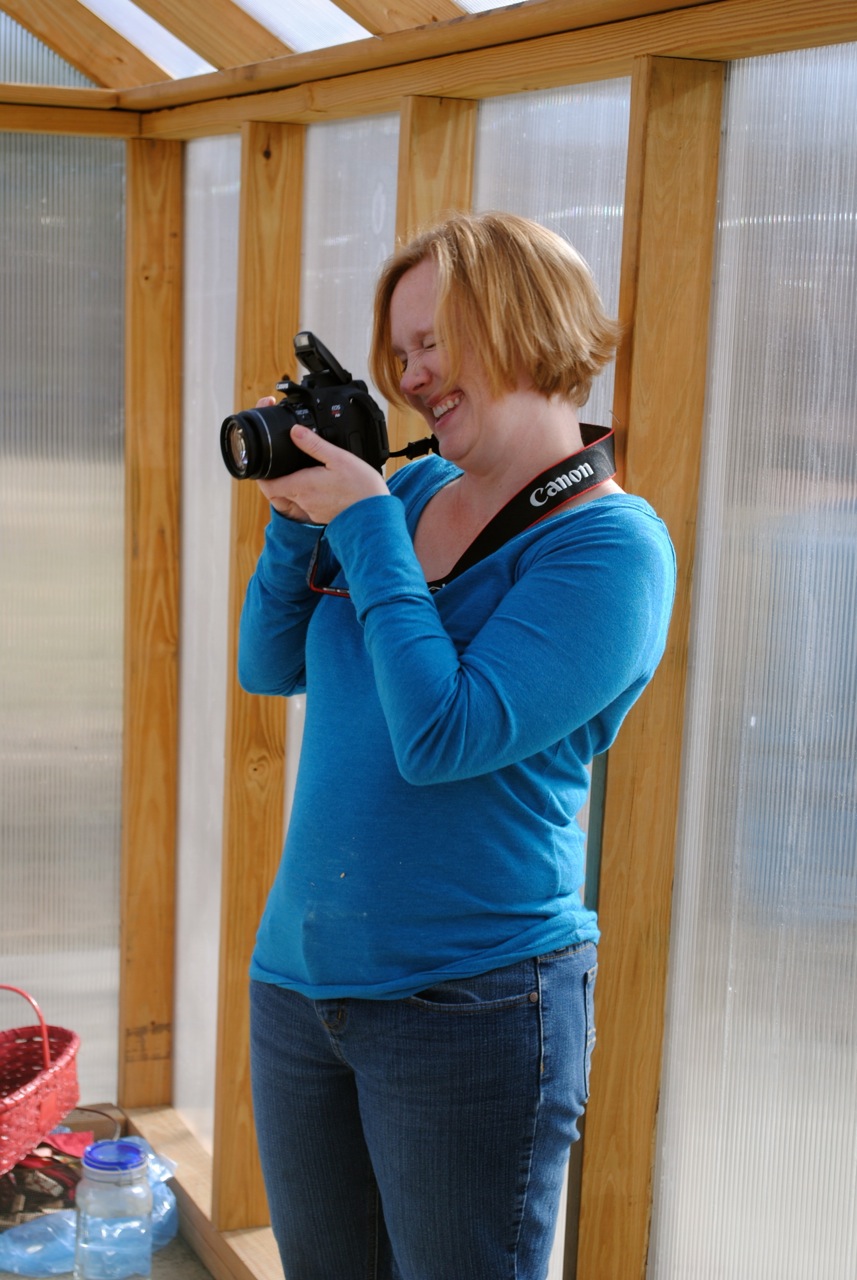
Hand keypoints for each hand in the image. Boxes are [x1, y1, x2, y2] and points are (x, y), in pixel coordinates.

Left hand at [258, 424, 388, 523]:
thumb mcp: (338, 458)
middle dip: (280, 474)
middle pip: (279, 489)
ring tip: (308, 468)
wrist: (376, 516)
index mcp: (301, 486)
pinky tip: (323, 482)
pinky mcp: (322, 515)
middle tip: (287, 459)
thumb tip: (295, 431)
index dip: (262, 473)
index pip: (267, 484)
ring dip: (297, 483)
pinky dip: (310, 491)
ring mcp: (312, 510)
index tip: (265, 461)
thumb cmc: (361, 488)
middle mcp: (303, 501)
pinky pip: (309, 502)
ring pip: (294, 495)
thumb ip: (314, 445)